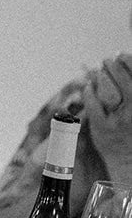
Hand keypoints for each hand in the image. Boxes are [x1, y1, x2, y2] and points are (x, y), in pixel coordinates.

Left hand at [81, 53, 131, 190]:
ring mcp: (119, 121)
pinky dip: (89, 92)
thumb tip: (124, 68)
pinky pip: (92, 103)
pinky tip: (89, 88)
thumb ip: (129, 93)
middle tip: (108, 60)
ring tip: (99, 72)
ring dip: (101, 77)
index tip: (123, 54)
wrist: (129, 163)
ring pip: (107, 90)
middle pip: (124, 81)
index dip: (130, 62)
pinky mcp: (103, 128)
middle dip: (114, 66)